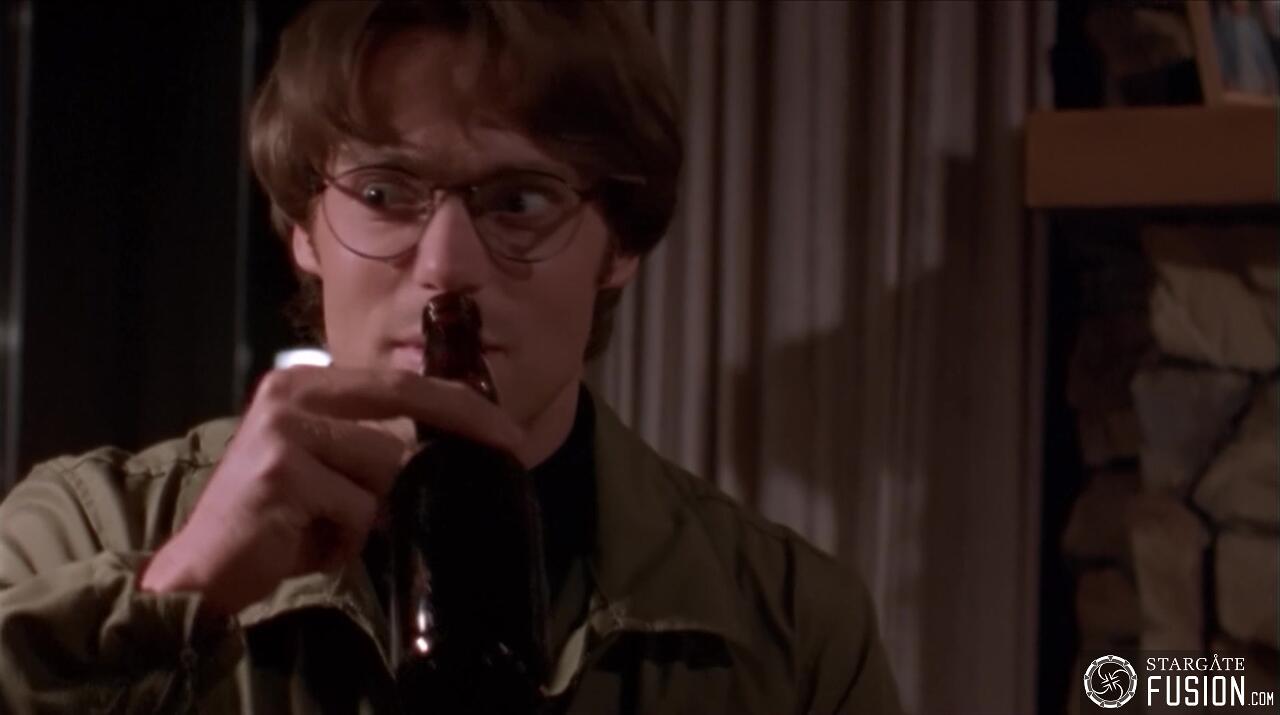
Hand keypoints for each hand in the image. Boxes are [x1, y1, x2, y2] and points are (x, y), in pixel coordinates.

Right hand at [139, 366, 522, 615]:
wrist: (203, 572)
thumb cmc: (276, 525)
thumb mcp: (331, 472)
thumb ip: (375, 449)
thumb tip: (452, 451)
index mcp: (306, 384)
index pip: (398, 380)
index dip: (457, 400)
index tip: (506, 424)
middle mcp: (292, 393)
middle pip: (401, 395)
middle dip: (465, 421)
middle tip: (510, 446)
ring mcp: (284, 429)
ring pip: (385, 466)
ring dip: (374, 511)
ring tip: (331, 529)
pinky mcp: (282, 473)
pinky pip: (359, 507)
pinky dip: (347, 538)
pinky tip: (312, 545)